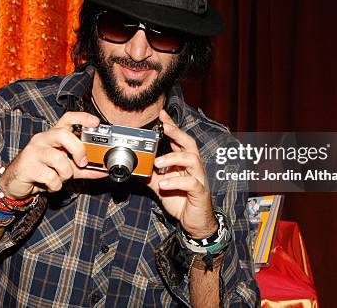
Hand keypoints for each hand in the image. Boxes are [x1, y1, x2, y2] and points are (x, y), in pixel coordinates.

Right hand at [0, 112, 107, 199]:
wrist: (16, 182)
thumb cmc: (42, 171)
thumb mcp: (66, 168)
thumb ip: (84, 169)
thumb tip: (103, 171)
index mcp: (53, 135)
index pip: (68, 118)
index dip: (83, 118)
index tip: (95, 122)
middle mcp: (43, 139)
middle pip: (64, 135)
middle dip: (78, 150)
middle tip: (82, 162)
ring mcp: (34, 151)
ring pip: (58, 159)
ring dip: (65, 174)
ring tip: (60, 178)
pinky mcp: (27, 166)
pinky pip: (50, 177)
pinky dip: (55, 185)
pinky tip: (49, 184)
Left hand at [147, 110, 216, 238]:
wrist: (194, 221)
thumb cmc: (181, 200)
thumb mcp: (161, 185)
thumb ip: (151, 175)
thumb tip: (136, 167)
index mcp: (184, 162)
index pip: (179, 140)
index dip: (172, 126)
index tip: (162, 115)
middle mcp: (193, 167)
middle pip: (189, 143)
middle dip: (177, 133)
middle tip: (164, 127)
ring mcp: (198, 178)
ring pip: (192, 160)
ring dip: (174, 158)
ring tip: (158, 162)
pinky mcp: (200, 191)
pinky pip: (191, 182)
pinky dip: (176, 181)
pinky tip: (163, 184)